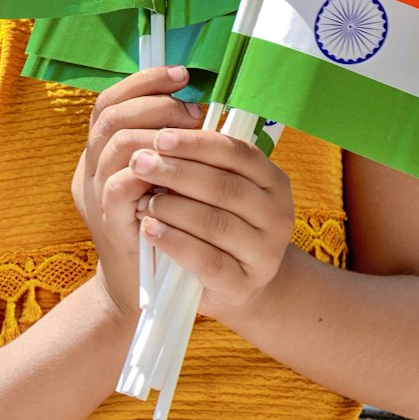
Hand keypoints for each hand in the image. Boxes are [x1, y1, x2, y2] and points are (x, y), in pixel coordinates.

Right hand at [71, 66, 203, 320]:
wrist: (143, 293)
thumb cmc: (162, 227)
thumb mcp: (162, 179)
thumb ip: (169, 145)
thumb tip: (204, 105)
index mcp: (100, 153)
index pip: (109, 102)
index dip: (144, 82)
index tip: (183, 75)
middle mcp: (90, 169)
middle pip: (110, 115)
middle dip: (157, 104)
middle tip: (195, 111)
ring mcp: (95, 196)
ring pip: (116, 143)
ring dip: (158, 132)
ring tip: (194, 134)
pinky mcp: (108, 223)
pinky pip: (121, 184)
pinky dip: (152, 170)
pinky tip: (180, 165)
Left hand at [131, 128, 295, 324]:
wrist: (237, 285)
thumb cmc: (223, 226)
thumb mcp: (224, 192)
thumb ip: (205, 165)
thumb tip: (162, 134)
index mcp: (274, 181)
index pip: (237, 153)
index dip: (197, 143)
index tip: (160, 137)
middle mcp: (277, 214)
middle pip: (225, 186)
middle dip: (177, 172)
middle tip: (140, 163)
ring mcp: (264, 253)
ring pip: (215, 223)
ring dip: (173, 208)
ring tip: (143, 201)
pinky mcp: (243, 284)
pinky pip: (207, 260)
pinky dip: (175, 242)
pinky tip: (149, 230)